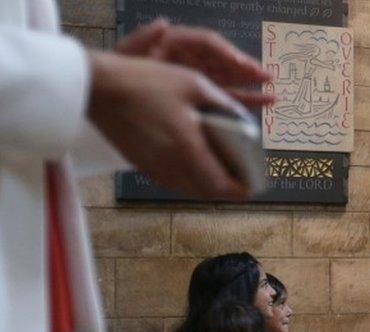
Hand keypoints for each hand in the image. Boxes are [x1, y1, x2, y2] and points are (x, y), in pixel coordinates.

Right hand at [86, 50, 250, 200]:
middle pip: (206, 192)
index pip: (220, 186)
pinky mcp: (140, 164)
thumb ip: (224, 106)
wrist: (96, 86)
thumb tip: (244, 121)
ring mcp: (152, 168)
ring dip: (207, 182)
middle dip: (227, 188)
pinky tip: (194, 157)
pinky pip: (172, 179)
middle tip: (241, 175)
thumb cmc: (146, 81)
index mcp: (188, 150)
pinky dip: (189, 175)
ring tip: (221, 166)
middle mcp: (171, 167)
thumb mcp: (194, 85)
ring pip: (189, 188)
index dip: (240, 189)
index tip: (252, 185)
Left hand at [115, 19, 273, 107]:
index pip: (206, 43)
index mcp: (175, 45)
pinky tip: (263, 103)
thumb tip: (162, 24)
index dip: (223, 51)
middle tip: (266, 77)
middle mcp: (190, 60)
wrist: (109, 97)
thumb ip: (142, 39)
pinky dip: (242, 101)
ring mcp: (196, 79)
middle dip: (246, 69)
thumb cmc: (118, 73)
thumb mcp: (126, 56)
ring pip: (228, 80)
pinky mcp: (199, 97)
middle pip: (223, 61)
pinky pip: (224, 97)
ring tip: (272, 94)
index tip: (237, 63)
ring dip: (250, 86)